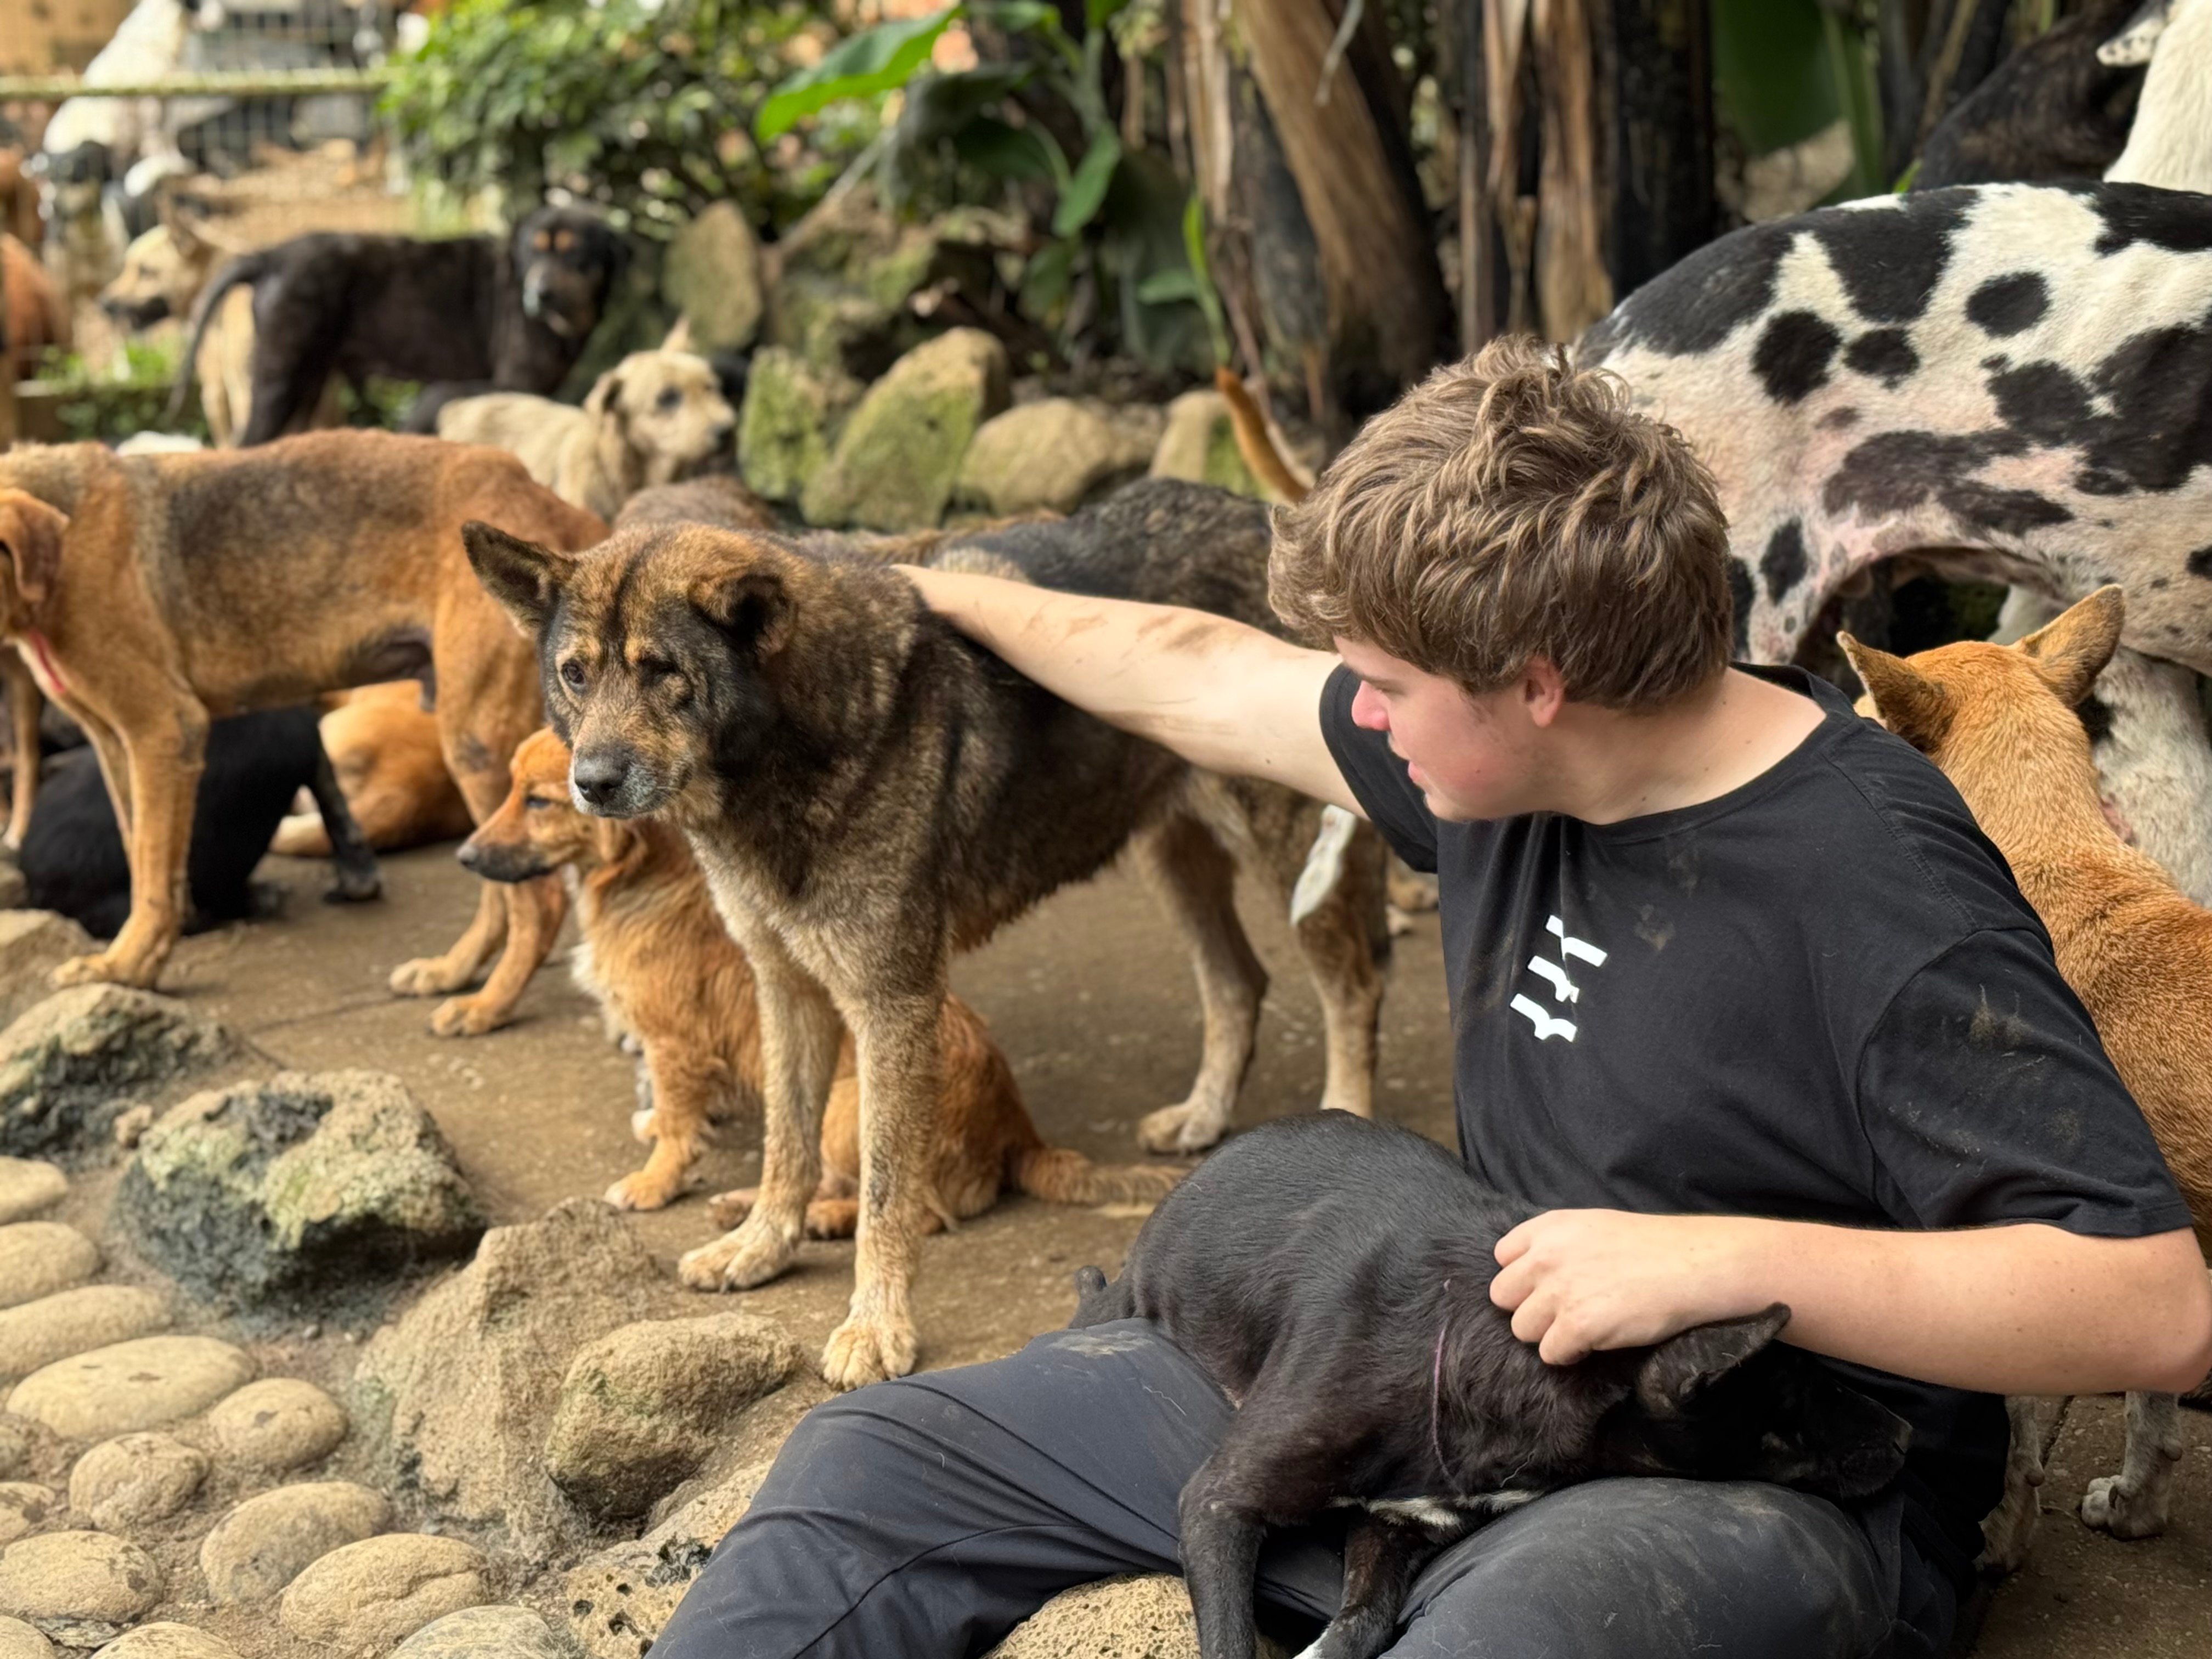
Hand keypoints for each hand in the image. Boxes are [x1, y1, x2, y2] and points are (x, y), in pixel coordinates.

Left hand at [1489, 1209, 1762, 1364]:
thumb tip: (1533, 1273)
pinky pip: (1549, 1353)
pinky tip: (1595, 1343)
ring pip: (1522, 1329)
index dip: (1523, 1277)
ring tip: (1582, 1328)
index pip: (1502, 1257)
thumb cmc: (1652, 1247)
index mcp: (1549, 1227)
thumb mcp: (1594, 1226)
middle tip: (1562, 1312)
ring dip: (1549, 1334)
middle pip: (1503, 1296)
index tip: (1546, 1286)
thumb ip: (1558, 1245)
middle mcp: (1545, 1256)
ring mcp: (1559, 1292)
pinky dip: (1569, 1354)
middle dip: (1529, 1307)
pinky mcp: (1577, 1326)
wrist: (1694, 1265)